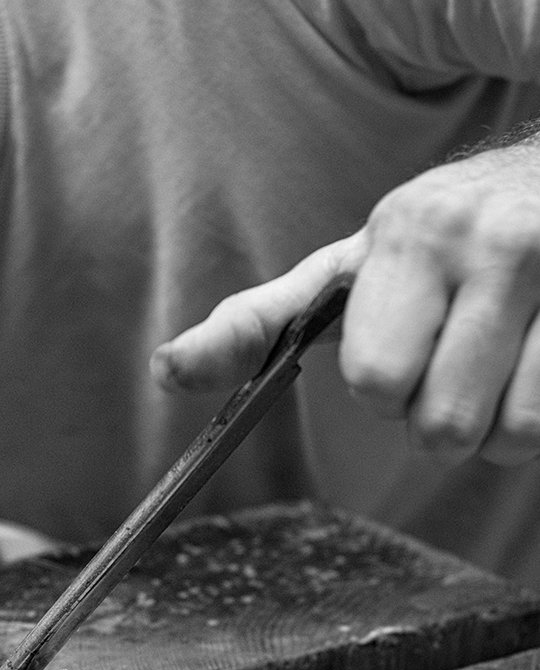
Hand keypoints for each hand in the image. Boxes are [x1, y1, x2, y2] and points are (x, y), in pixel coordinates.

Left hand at [150, 143, 539, 464]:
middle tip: (451, 366)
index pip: (372, 377)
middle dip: (434, 418)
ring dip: (498, 429)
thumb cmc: (445, 241)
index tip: (391, 362)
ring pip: (509, 435)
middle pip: (435, 422)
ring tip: (501, 367)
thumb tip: (164, 374)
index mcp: (407, 234)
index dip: (379, 388)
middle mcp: (489, 242)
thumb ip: (260, 323)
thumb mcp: (352, 267)